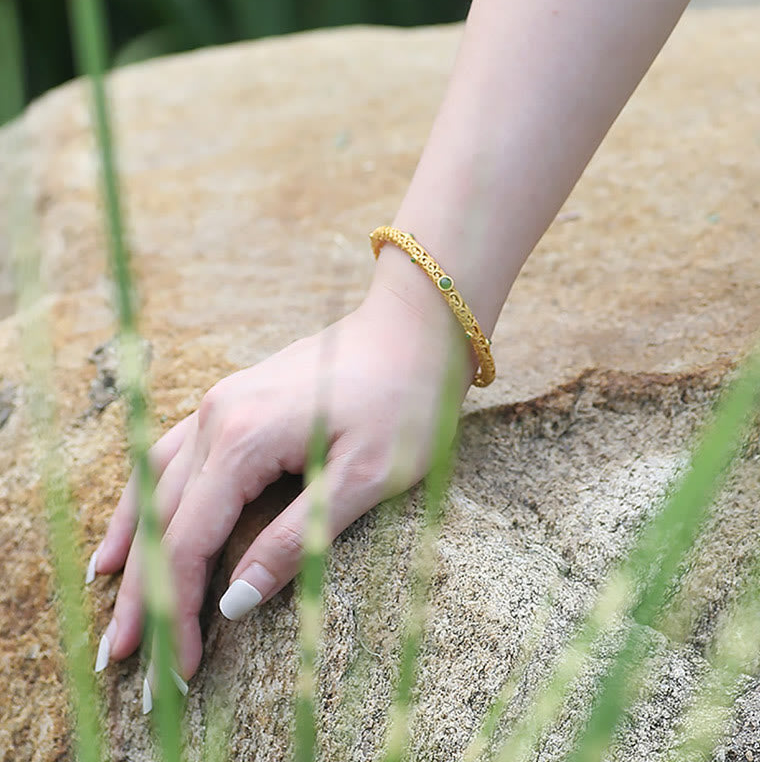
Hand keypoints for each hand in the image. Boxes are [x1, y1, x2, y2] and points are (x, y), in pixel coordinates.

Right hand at [90, 282, 474, 682]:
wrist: (414, 327)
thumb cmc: (404, 400)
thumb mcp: (364, 477)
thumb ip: (297, 538)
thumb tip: (235, 599)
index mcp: (244, 440)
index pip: (189, 542)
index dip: (177, 610)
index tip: (176, 669)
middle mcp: (217, 417)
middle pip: (161, 518)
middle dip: (142, 593)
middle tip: (122, 659)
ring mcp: (221, 403)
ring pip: (154, 482)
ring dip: (133, 544)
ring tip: (108, 597)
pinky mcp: (236, 399)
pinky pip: (173, 452)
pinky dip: (147, 494)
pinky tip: (137, 517)